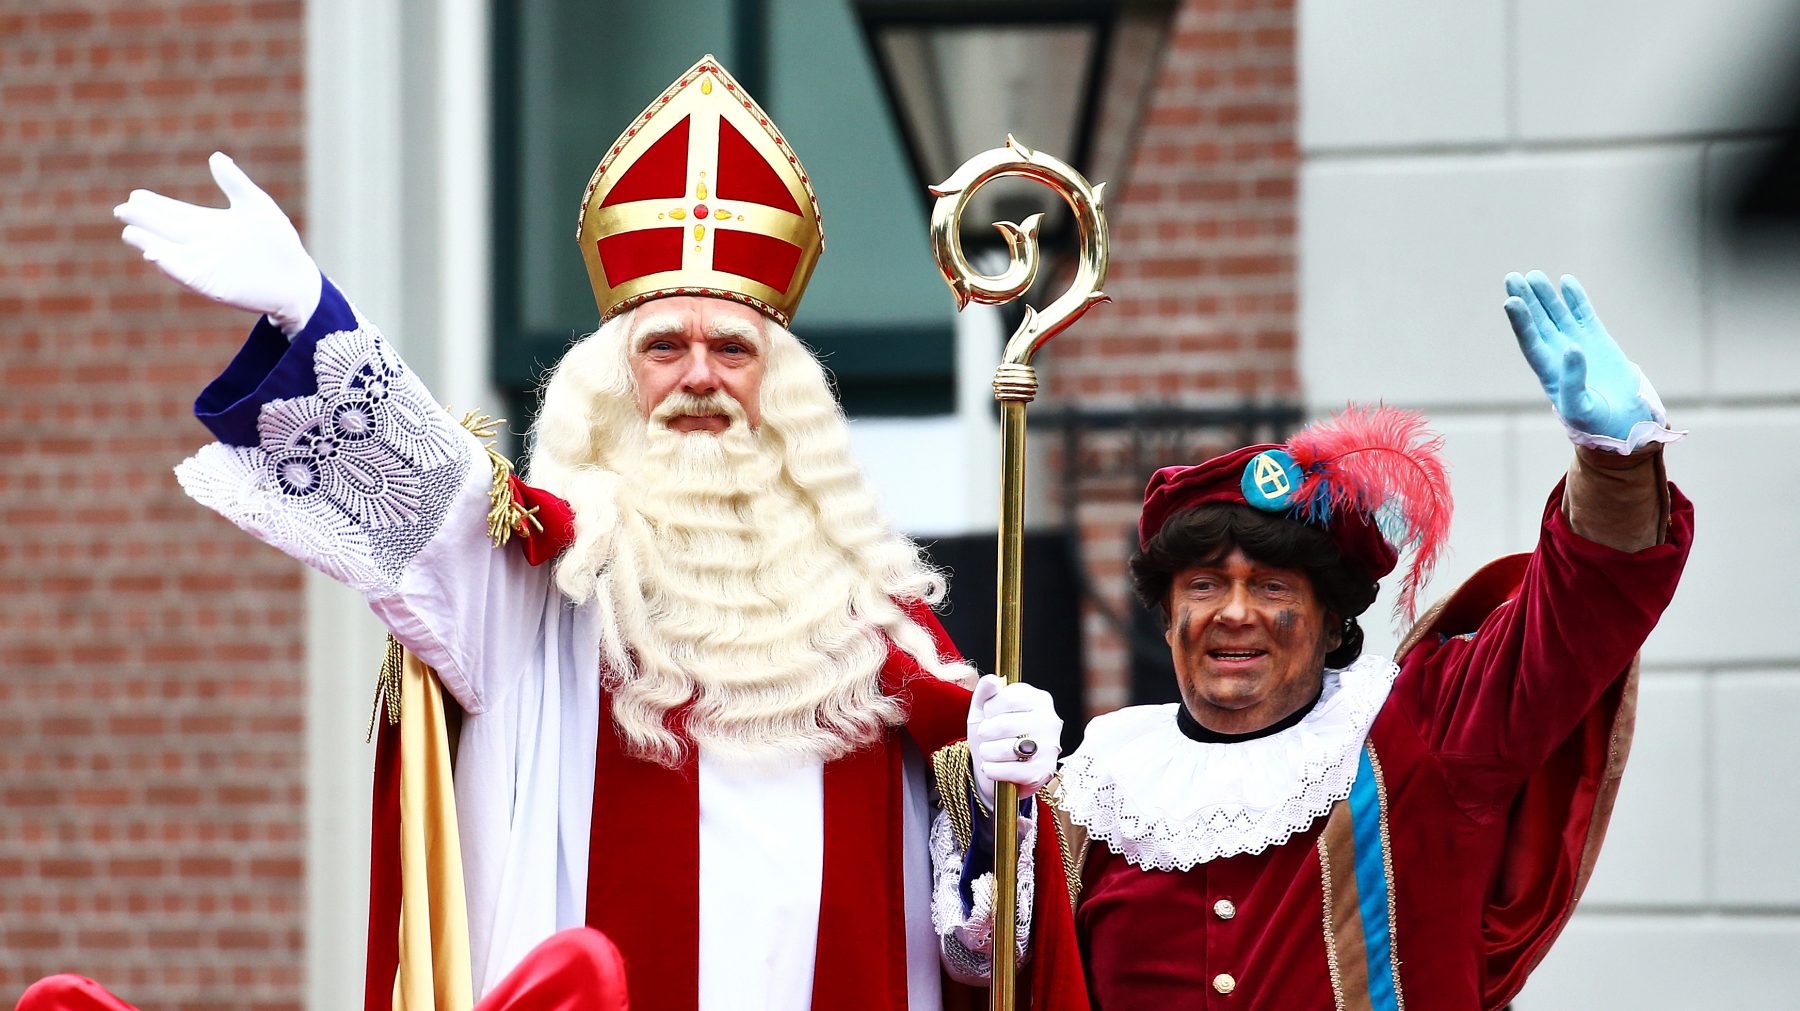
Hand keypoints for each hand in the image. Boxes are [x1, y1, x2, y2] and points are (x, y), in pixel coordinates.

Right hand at [115, 152, 321, 335]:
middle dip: (145, 221)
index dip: (156, 205)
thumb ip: (234, 183)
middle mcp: (203, 245)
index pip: (177, 213)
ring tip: (130, 232)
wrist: (298, 280)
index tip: (136, 194)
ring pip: (168, 253)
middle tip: (122, 210)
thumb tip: (215, 157)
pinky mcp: (210, 285)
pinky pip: (183, 274)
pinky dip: (168, 265)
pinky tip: (152, 254)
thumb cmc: (280, 243)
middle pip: (166, 231)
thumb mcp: (256, 206)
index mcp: (211, 225)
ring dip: (149, 243)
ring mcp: (204, 266)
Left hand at [966, 674, 1061, 808]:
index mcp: (1039, 699)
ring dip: (987, 753)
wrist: (1000, 772)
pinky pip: (1005, 770)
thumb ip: (986, 691)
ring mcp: (1049, 748)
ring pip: (1003, 749)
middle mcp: (1050, 721)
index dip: (989, 710)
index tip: (991, 716)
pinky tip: (995, 767)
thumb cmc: (994, 734)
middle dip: (985, 733)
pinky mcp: (1043, 773)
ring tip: (991, 752)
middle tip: (988, 737)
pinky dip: (991, 770)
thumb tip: (991, 680)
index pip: (1005, 699)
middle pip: (1002, 725)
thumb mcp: (985, 708)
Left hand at [1502, 271, 1667, 447]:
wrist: (1622, 422)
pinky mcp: (1596, 339)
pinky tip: (1566, 281)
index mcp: (1548, 371)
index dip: (1520, 321)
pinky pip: (1583, 314)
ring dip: (1545, 295)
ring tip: (1533, 275)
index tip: (1510, 301)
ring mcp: (1576, 343)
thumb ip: (1573, 380)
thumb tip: (1572, 347)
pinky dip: (1575, 298)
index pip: (1530, 341)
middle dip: (1525, 300)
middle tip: (1512, 278)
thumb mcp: (1580, 407)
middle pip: (1537, 322)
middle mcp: (1557, 354)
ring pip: (1556, 314)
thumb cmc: (1596, 422)